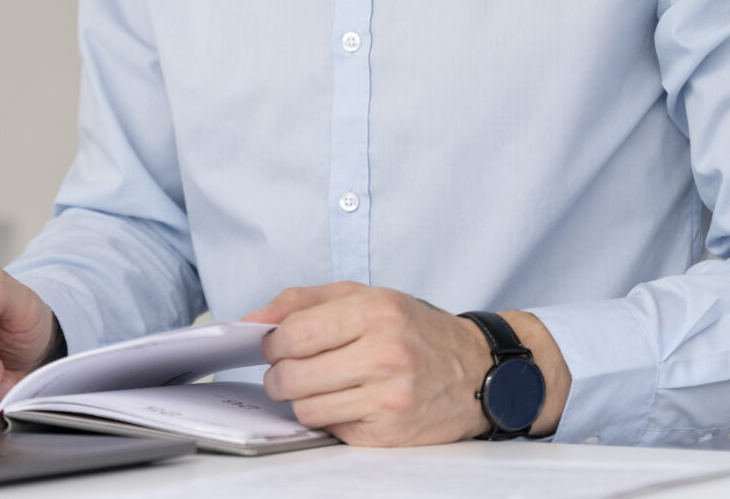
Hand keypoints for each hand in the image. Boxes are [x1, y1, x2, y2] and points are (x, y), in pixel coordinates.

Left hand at [245, 283, 567, 446]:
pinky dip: (331, 417)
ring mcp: (389, 398)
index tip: (275, 345)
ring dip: (302, 399)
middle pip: (292, 376)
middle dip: (279, 374)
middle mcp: (384, 354)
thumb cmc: (415, 329)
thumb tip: (252, 320)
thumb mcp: (365, 296)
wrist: (478, 370)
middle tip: (290, 369)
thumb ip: (303, 302)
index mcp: (375, 311)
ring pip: (306, 409)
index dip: (271, 343)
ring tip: (320, 385)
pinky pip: (332, 430)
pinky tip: (349, 401)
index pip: (292, 335)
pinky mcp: (391, 433)